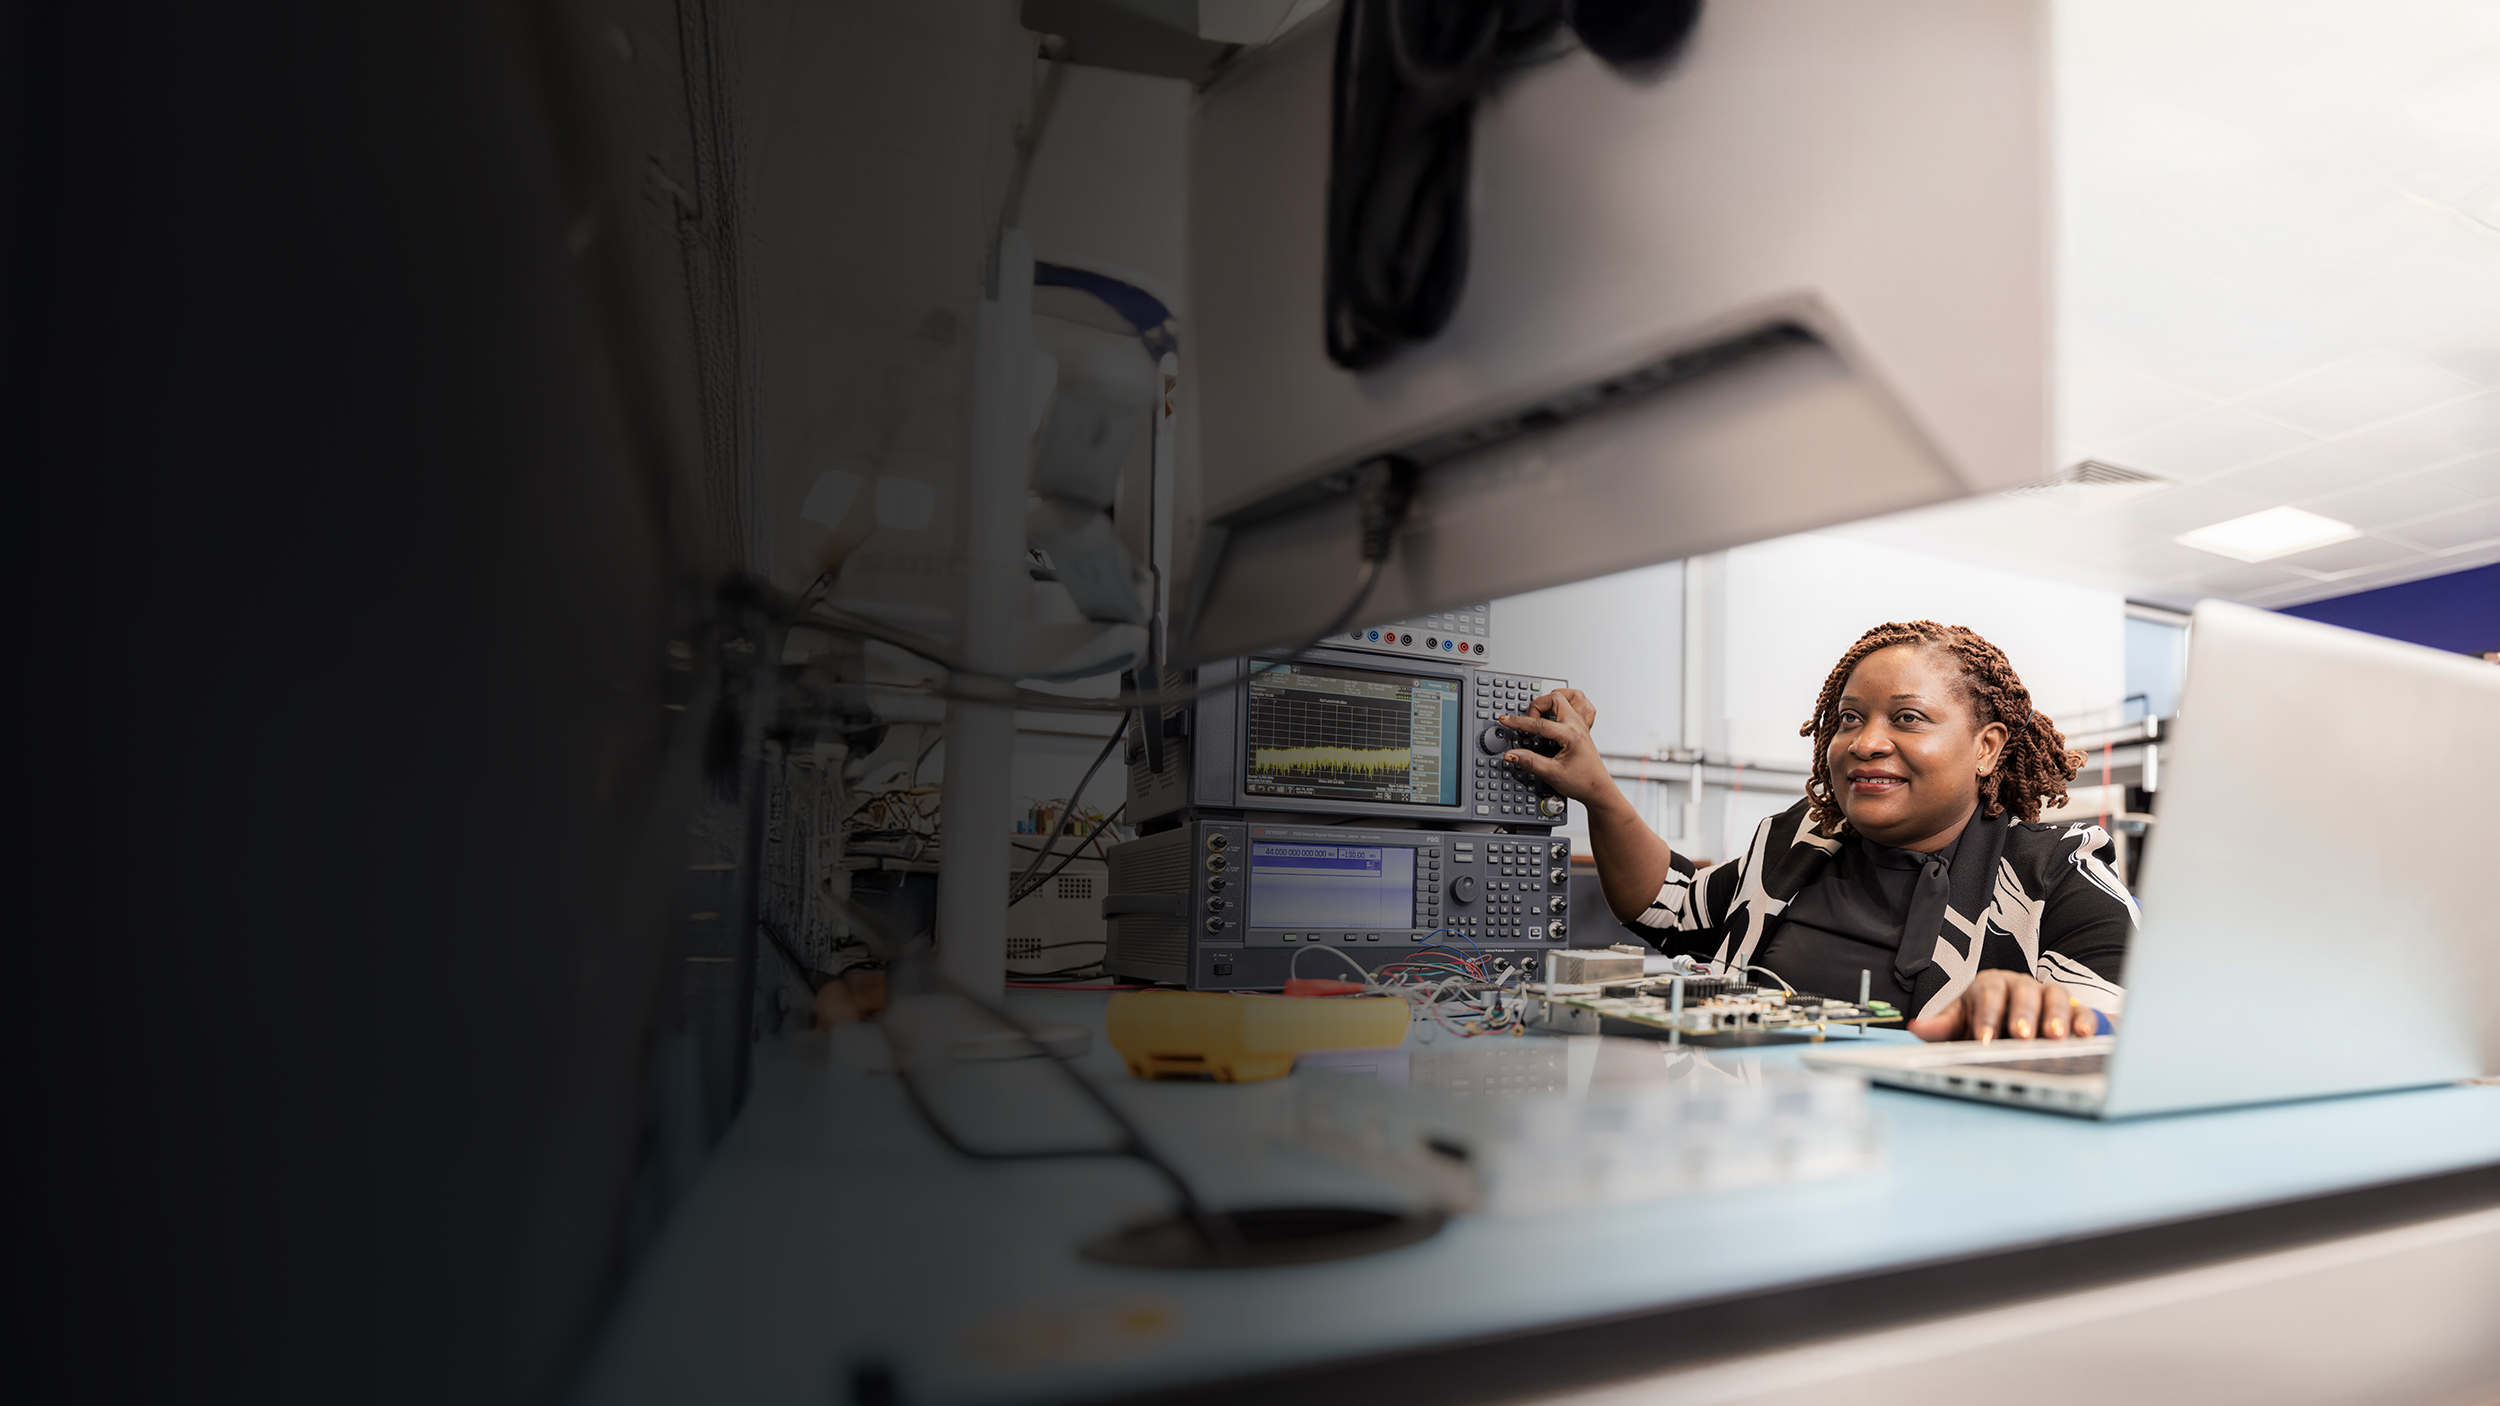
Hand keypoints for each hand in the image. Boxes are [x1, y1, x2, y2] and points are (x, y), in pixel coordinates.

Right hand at [1500, 689, 1611, 806]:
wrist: (1597, 790)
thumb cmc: (1582, 782)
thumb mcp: (1552, 774)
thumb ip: (1530, 762)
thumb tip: (1512, 754)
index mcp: (1571, 735)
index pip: (1540, 723)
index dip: (1519, 721)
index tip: (1506, 720)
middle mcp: (1578, 726)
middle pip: (1556, 698)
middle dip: (1537, 705)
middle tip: (1529, 719)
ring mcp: (1582, 725)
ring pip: (1573, 696)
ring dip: (1556, 697)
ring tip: (1544, 708)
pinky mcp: (1584, 728)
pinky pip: (1583, 705)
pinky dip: (1571, 702)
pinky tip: (1561, 710)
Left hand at [1908, 969, 2101, 1043]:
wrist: (2013, 1023)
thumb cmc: (1983, 1021)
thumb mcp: (1960, 1022)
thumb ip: (1941, 1026)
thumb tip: (1915, 1027)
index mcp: (1991, 985)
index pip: (1988, 994)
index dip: (1987, 1016)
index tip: (1984, 1039)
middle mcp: (2021, 986)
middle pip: (2023, 994)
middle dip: (2023, 1015)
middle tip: (2022, 1035)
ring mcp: (2048, 996)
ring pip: (2054, 997)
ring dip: (2055, 1016)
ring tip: (2055, 1037)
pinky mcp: (2073, 1009)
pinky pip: (2082, 1010)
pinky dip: (2085, 1020)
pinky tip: (2084, 1035)